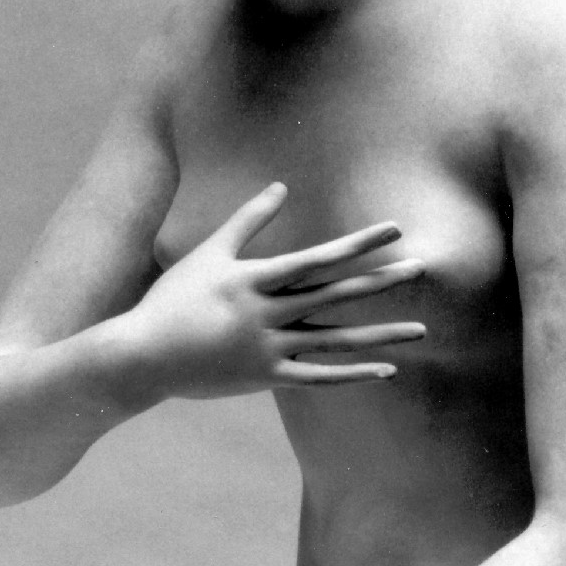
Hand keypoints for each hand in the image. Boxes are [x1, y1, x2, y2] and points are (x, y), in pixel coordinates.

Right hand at [116, 181, 424, 400]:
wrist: (144, 355)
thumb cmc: (174, 299)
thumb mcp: (210, 253)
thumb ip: (248, 220)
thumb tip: (280, 186)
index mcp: (257, 279)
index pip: (319, 258)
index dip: (358, 244)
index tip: (393, 231)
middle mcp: (269, 313)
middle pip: (337, 295)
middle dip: (381, 281)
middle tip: (422, 268)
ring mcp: (270, 348)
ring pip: (337, 341)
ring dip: (382, 334)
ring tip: (422, 329)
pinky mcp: (267, 377)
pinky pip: (319, 378)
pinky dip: (354, 375)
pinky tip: (387, 370)